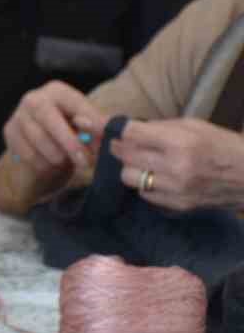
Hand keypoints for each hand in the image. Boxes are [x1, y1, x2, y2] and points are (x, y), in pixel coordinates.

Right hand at [3, 80, 105, 182]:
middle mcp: (33, 98)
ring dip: (58, 157)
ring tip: (67, 161)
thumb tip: (104, 129)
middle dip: (69, 143)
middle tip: (85, 162)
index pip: (74, 103)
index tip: (101, 137)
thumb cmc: (70, 132)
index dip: (89, 119)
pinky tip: (50, 163)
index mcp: (57, 91)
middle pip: (49, 119)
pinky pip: (28, 154)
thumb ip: (95, 126)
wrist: (42, 147)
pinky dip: (44, 165)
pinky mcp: (9, 132)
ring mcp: (18, 115)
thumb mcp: (86, 126)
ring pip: (39, 140)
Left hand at [109, 118, 243, 211]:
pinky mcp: (177, 205)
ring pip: (129, 177)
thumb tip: (127, 128)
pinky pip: (144, 194)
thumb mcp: (194, 126)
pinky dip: (145, 184)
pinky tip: (157, 177)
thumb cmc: (223, 146)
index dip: (116, 129)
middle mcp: (175, 167)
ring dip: (131, 167)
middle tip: (124, 143)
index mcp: (180, 143)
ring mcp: (175, 189)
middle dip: (120, 147)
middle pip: (125, 155)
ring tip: (143, 161)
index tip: (109, 127)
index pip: (131, 134)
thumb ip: (159, 127)